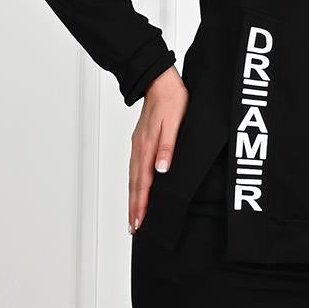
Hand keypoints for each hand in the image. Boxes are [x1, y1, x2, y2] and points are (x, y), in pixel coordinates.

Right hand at [128, 66, 186, 232]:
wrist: (159, 80)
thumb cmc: (172, 100)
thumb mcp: (174, 122)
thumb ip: (168, 147)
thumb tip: (161, 170)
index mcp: (147, 147)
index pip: (143, 183)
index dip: (141, 204)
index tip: (139, 222)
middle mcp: (139, 149)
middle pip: (135, 185)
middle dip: (134, 207)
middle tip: (133, 227)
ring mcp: (138, 145)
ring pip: (133, 178)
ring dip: (133, 198)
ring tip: (133, 215)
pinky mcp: (140, 141)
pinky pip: (135, 168)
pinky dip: (134, 183)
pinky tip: (136, 189)